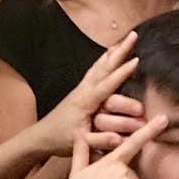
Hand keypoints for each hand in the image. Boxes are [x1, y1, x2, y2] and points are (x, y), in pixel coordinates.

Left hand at [37, 33, 141, 157]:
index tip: (136, 60)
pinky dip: (103, 61)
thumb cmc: (61, 141)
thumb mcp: (81, 143)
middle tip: (133, 35)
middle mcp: (83, 91)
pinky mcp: (80, 92)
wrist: (41, 137)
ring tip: (122, 41)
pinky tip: (107, 57)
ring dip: (112, 53)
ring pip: (98, 66)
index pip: (107, 84)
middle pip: (104, 67)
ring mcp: (81, 89)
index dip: (122, 73)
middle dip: (120, 51)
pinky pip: (94, 72)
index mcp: (85, 102)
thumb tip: (119, 139)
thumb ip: (100, 141)